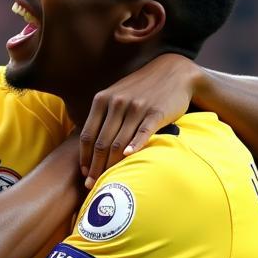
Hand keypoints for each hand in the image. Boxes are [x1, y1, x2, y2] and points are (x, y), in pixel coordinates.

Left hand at [79, 53, 198, 187]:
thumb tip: (86, 144)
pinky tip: (127, 159)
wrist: (174, 72)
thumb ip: (101, 114)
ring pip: (118, 142)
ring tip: (107, 181)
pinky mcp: (156, 112)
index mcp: (102, 100)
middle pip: (101, 143)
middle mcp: (117, 103)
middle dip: (95, 167)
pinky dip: (134, 146)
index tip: (84, 173)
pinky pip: (142, 133)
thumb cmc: (141, 89)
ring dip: (111, 165)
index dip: (84, 157)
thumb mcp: (116, 94)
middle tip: (92, 185)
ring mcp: (136, 107)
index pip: (87, 135)